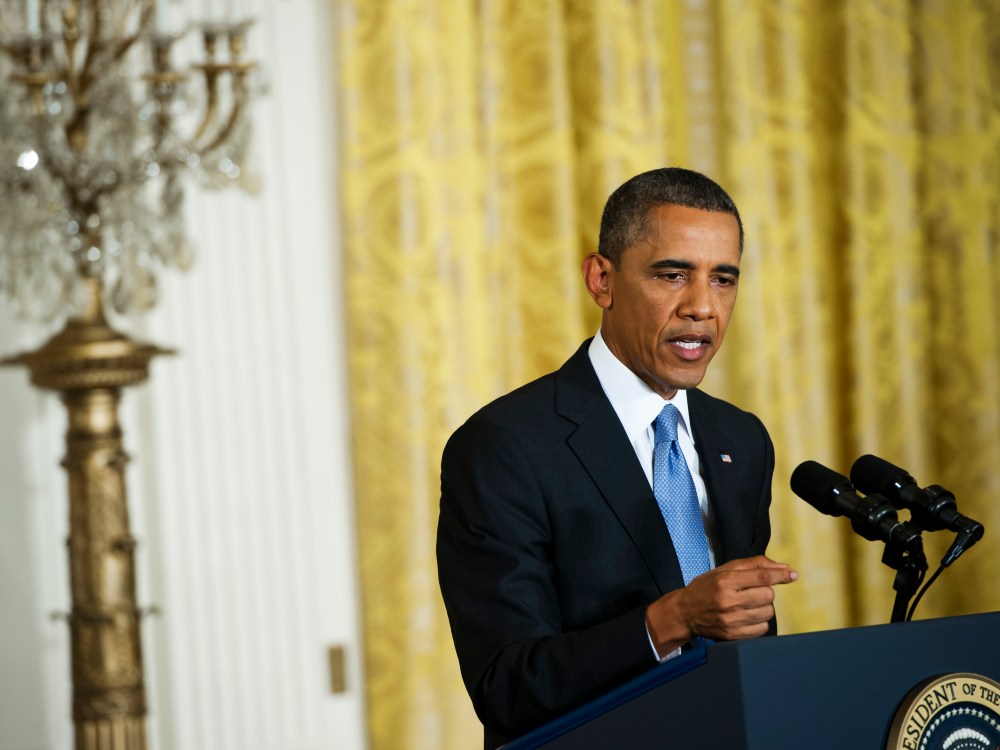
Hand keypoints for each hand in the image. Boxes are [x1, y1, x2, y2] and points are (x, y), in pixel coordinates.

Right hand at [645, 555, 796, 656]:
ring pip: (768, 612)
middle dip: (765, 591)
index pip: (761, 577)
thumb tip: (785, 568)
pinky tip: (747, 616)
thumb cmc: (707, 587)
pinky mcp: (733, 635)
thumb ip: (755, 565)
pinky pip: (762, 628)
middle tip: (753, 591)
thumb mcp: (725, 570)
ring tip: (749, 604)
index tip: (792, 575)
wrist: (685, 612)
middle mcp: (727, 601)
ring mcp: (730, 621)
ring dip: (763, 607)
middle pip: (767, 595)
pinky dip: (760, 622)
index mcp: (725, 581)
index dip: (780, 575)